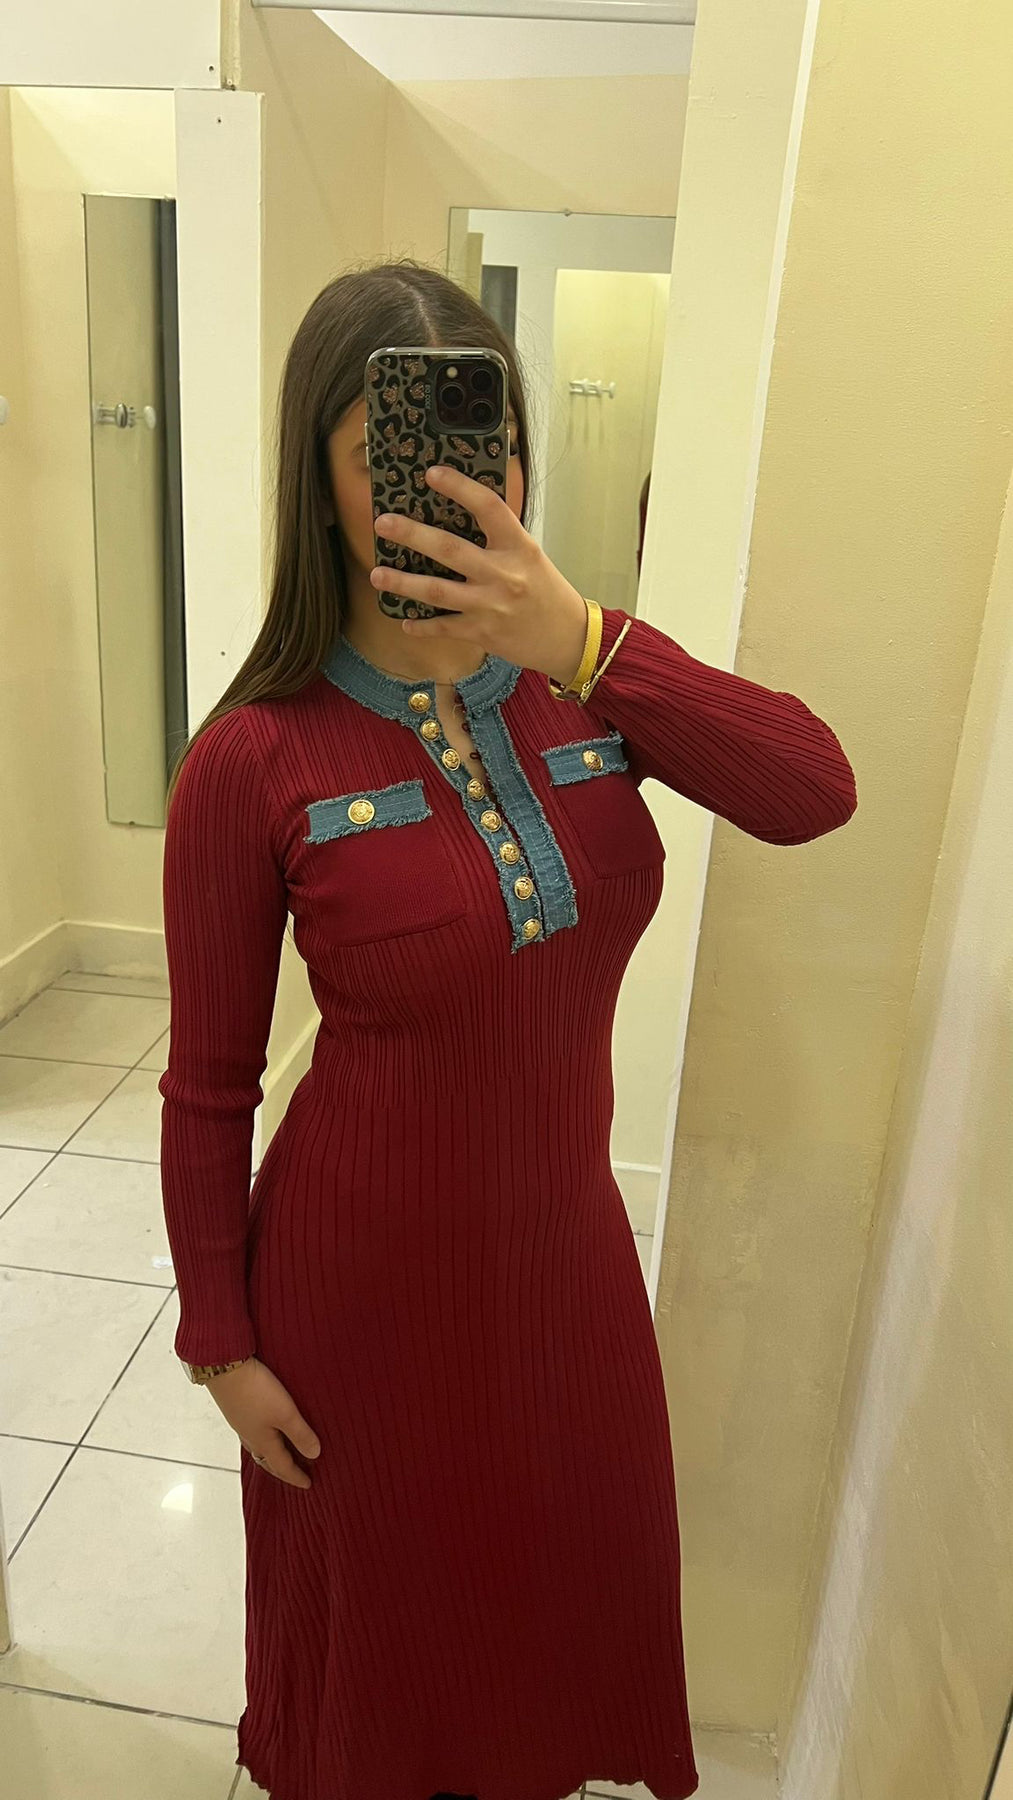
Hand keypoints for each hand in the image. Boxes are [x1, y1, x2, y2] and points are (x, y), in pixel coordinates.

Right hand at [207, 1356, 320, 1490]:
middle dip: (281, 1469)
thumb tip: (314, 1455)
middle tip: (294, 1475)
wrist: (225, 1368)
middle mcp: (250, 1436)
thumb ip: (300, 1434)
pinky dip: (262, 1438)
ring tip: (280, 1455)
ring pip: (258, 1447)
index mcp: (263, 1442)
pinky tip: (264, 1428)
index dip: (297, 1476)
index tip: (308, 1484)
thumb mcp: (285, 1413)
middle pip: (267, 1460)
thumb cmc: (256, 1391)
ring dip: (271, 1454)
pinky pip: (252, 1433)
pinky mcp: (237, 1409)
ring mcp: (242, 1423)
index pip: (283, 1466)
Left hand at [370, 464, 588, 685]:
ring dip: (403, 583)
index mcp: (518, 546)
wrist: (568, 638)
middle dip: (412, 535)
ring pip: (437, 591)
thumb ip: (499, 539)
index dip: (459, 487)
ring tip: (377, 574)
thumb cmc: (547, 592)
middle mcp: (503, 573)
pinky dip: (422, 626)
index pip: (488, 507)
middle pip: (449, 549)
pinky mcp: (483, 633)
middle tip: (382, 523)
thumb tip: (459, 516)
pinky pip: (444, 627)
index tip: (431, 473)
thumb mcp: (530, 556)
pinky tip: (405, 620)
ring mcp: (491, 605)